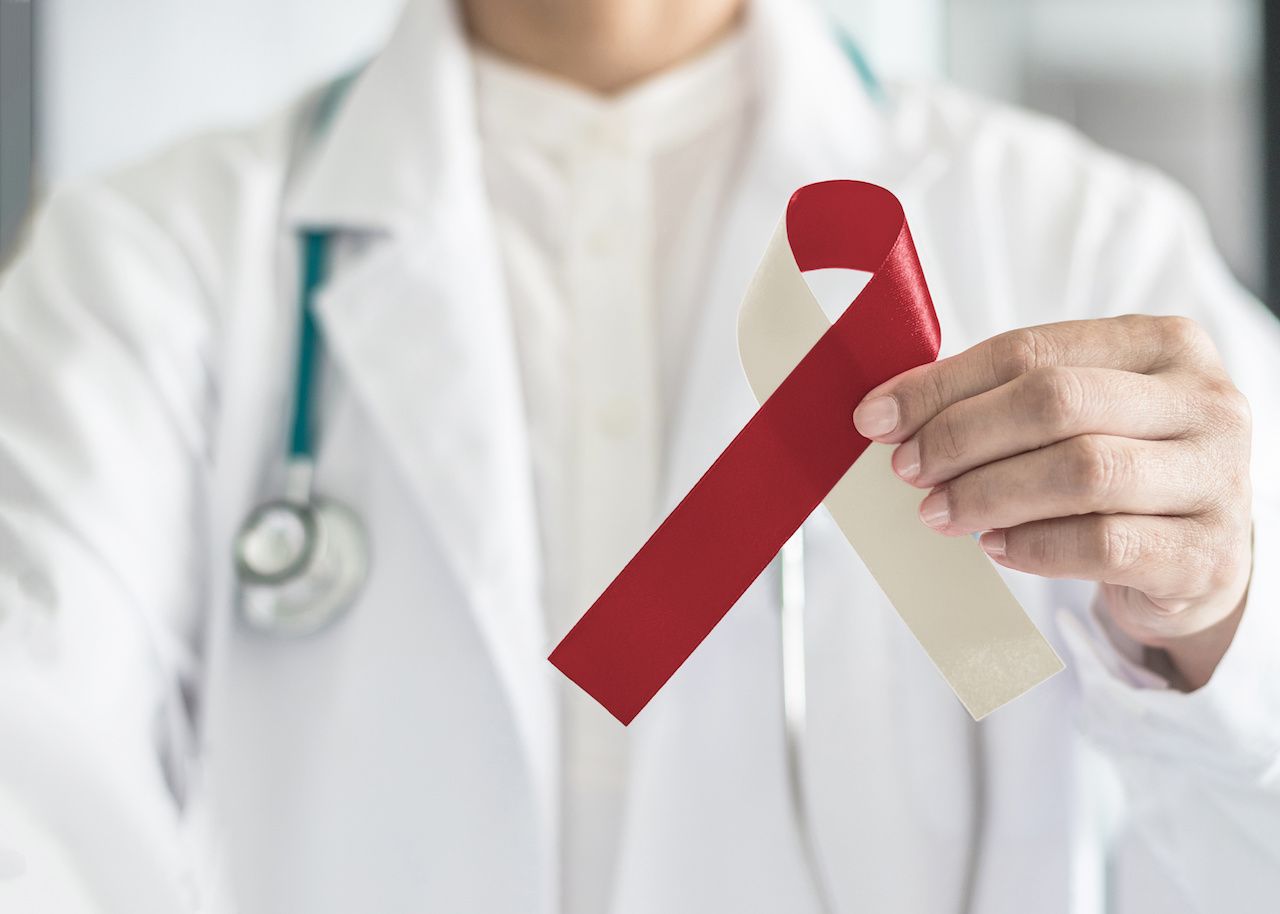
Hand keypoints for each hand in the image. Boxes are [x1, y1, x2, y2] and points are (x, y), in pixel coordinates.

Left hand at [853, 316, 1252, 689]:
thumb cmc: (1119, 469)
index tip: (877, 417)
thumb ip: (1000, 399)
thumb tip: (891, 411)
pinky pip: (1104, 544)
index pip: (1030, 350)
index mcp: (1161, 344)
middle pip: (1056, 402)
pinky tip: (995, 547)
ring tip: (938, 512)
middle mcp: (1203, 401)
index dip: (943, 385)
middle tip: (908, 469)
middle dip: (962, 436)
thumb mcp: (1077, 416)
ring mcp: (1216, 478)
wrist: (1199, 557)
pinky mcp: (1206, 555)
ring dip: (988, 493)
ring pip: (1082, 471)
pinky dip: (1034, 546)